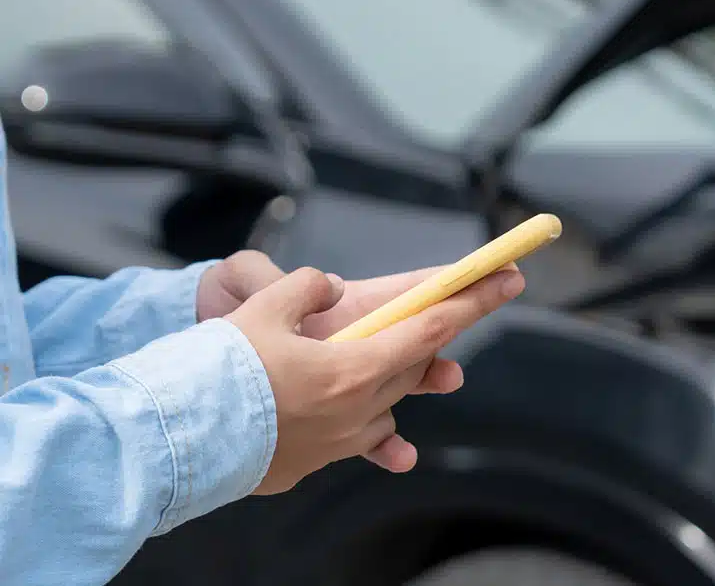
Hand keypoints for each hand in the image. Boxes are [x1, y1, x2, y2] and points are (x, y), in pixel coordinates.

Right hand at [225, 265, 523, 493]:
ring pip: (388, 403)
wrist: (177, 437)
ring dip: (398, 381)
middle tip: (477, 302)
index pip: (429, 326)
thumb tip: (331, 289)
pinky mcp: (315, 461)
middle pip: (415, 364)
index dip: (473, 300)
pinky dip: (373, 432)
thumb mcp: (263, 302)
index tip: (510, 279)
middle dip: (442, 336)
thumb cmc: (220, 367)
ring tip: (418, 367)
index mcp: (355, 366)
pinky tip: (389, 444)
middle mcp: (358, 407)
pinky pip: (359, 441)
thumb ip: (308, 286)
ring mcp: (340, 440)